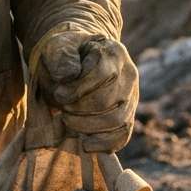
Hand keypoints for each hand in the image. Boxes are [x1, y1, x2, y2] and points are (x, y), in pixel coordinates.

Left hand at [36, 30, 138, 151]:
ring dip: (88, 126)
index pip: (103, 74)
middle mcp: (129, 74)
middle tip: (62, 108)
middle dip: (80, 109)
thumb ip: (62, 56)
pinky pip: (123, 135)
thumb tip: (70, 75)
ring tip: (68, 120)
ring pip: (117, 121)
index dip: (79, 88)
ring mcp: (132, 96)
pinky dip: (104, 144)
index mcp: (114, 52)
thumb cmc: (67, 53)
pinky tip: (85, 143)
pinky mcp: (128, 115)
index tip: (59, 94)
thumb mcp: (59, 46)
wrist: (77, 60)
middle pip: (109, 100)